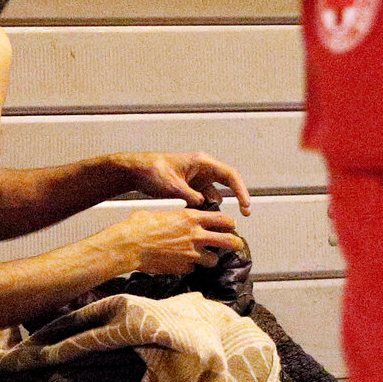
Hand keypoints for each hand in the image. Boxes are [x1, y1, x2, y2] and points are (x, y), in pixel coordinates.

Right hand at [98, 207, 241, 276]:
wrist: (128, 246)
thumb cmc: (139, 227)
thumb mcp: (162, 214)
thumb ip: (177, 218)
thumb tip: (180, 220)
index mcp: (191, 218)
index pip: (223, 219)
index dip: (230, 223)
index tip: (230, 226)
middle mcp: (195, 235)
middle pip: (228, 241)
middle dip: (235, 243)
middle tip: (236, 244)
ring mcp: (191, 254)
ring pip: (214, 260)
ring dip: (210, 259)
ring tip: (204, 258)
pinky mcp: (183, 268)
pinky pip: (193, 269)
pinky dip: (190, 267)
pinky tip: (181, 263)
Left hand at [120, 152, 251, 216]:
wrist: (136, 171)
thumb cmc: (152, 171)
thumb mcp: (172, 186)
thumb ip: (191, 196)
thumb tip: (204, 205)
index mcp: (202, 162)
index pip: (230, 175)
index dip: (241, 190)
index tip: (246, 205)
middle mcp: (203, 168)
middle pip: (228, 183)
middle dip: (237, 198)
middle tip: (244, 215)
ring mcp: (197, 178)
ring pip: (215, 193)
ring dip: (215, 206)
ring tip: (211, 219)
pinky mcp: (191, 186)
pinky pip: (204, 198)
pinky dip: (204, 207)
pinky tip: (199, 217)